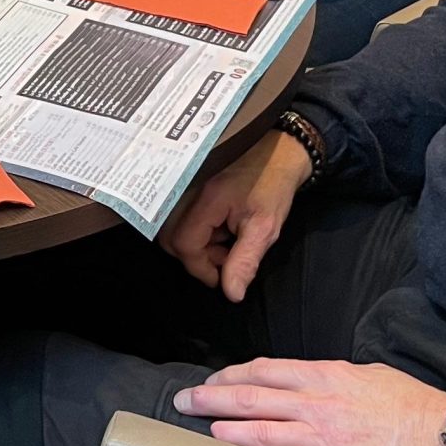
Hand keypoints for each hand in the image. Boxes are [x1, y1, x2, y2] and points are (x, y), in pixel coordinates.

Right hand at [162, 129, 313, 302]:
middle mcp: (186, 190)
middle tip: (225, 256)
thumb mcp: (265, 228)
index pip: (184, 244)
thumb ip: (245, 261)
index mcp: (206, 200)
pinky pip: (177, 217)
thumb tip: (231, 294)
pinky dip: (196, 231)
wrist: (277, 151)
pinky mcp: (185, 184)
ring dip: (196, 244)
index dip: (201, 268)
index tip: (222, 277)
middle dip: (195, 257)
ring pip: (171, 229)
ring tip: (225, 240)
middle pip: (169, 238)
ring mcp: (183, 185)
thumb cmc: (273, 186)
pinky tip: (218, 228)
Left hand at [174, 359, 445, 445]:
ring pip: (260, 436)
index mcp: (328, 378)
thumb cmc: (420, 408)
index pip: (265, 371)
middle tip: (184, 401)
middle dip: (211, 399)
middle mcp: (319, 407)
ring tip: (204, 435)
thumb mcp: (372, 376)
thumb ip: (335, 378)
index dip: (231, 376)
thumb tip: (309, 382)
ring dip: (225, 434)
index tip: (212, 382)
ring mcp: (325, 444)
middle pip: (251, 399)